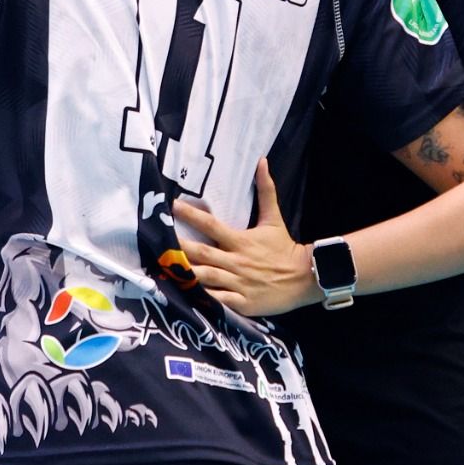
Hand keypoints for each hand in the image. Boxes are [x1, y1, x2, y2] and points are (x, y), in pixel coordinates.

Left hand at [173, 160, 319, 314]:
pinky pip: (218, 301)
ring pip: (206, 278)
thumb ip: (266, 191)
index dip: (192, 215)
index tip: (173, 206)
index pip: (211, 225)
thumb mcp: (274, 219)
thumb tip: (262, 162)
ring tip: (165, 270)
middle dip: (179, 248)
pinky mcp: (242, 302)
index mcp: (240, 241)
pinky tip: (186, 297)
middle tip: (158, 242)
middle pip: (202, 253)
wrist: (306, 277)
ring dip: (186, 274)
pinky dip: (203, 299)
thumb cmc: (284, 248)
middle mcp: (236, 261)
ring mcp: (238, 283)